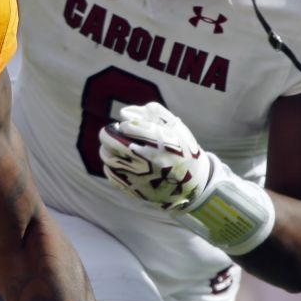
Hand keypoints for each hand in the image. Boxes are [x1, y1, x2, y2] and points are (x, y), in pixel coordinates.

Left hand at [98, 102, 212, 212]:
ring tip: (115, 146)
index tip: (129, 127)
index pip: (128, 127)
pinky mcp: (132, 188)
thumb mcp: (175, 126)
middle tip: (110, 132)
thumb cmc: (181, 149)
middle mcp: (147, 160)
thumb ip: (152, 112)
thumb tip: (125, 114)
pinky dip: (111, 164)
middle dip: (108, 133)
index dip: (127, 125)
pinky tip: (120, 161)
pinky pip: (110, 172)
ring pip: (108, 156)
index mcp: (160, 142)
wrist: (192, 183)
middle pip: (112, 141)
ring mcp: (138, 175)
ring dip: (107, 148)